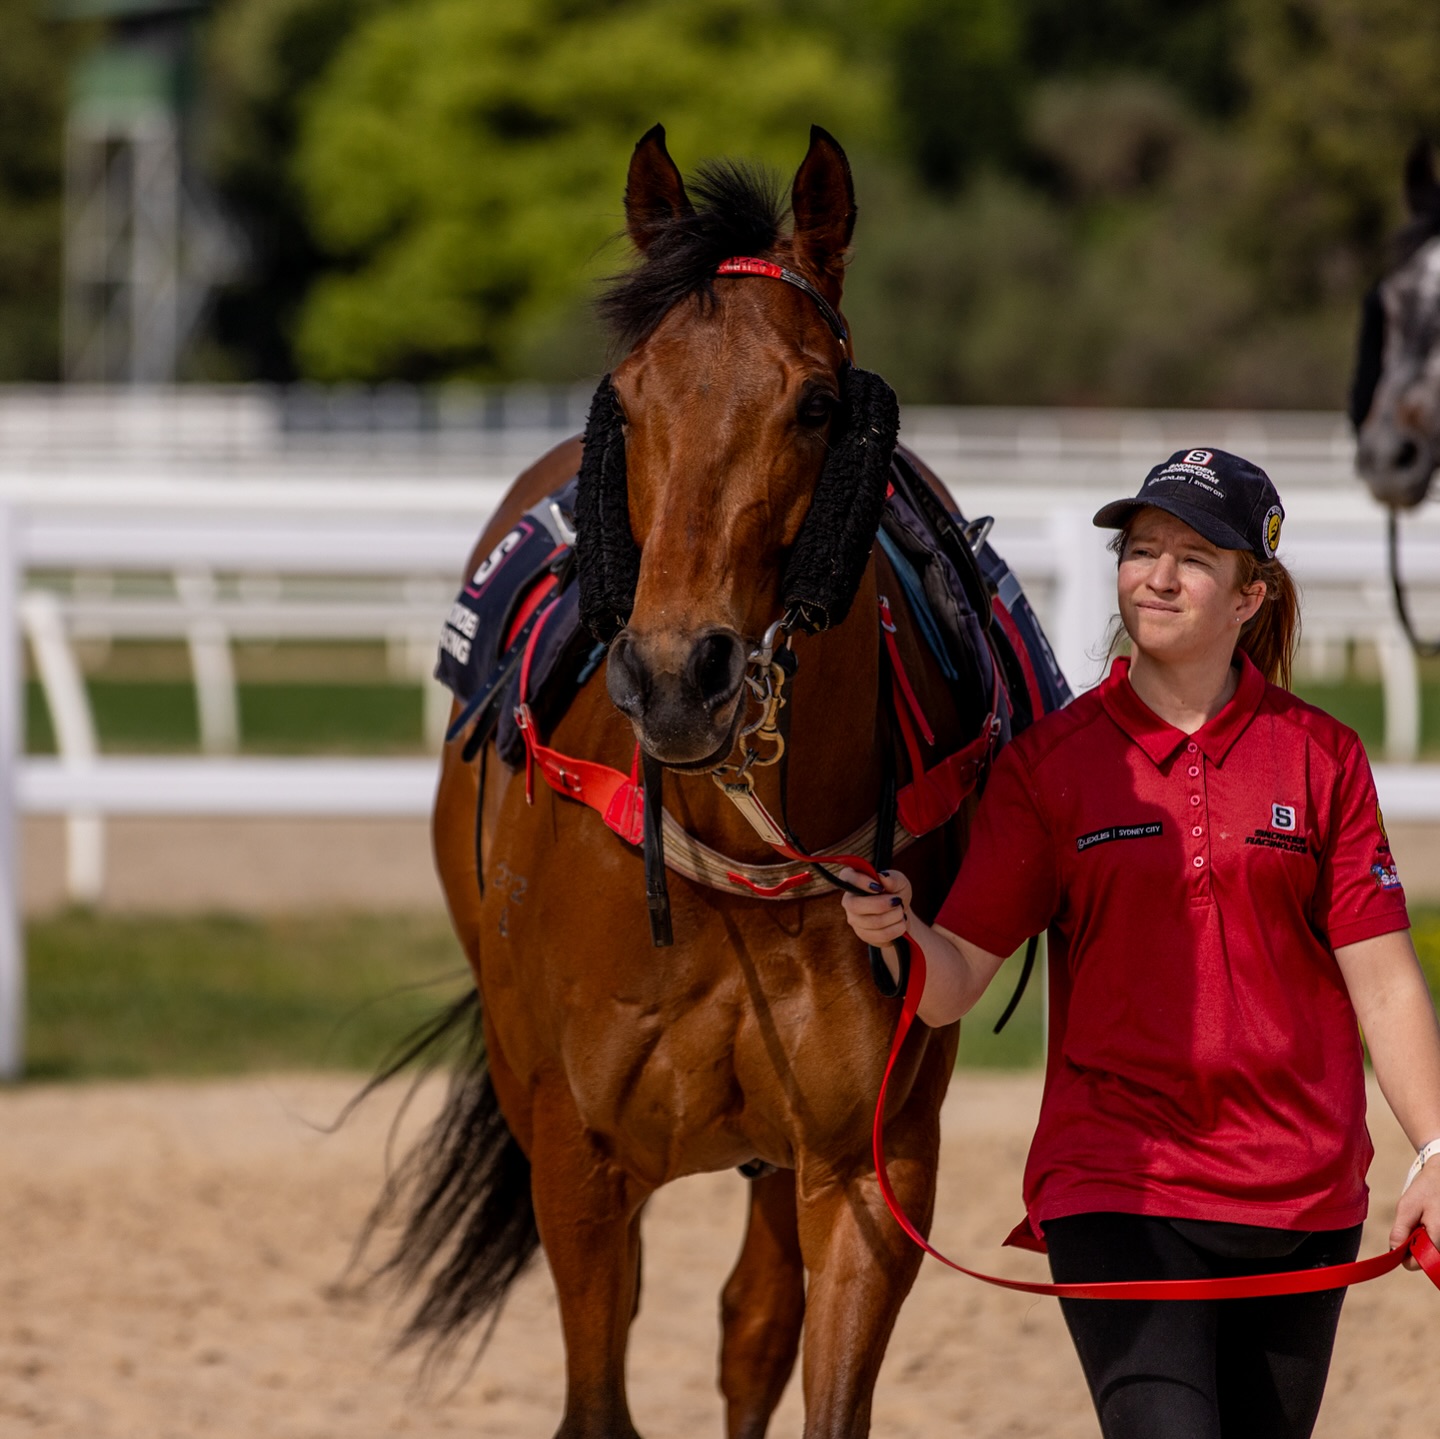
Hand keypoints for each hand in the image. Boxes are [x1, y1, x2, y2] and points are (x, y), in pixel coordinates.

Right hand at [838, 867, 912, 947]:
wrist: (901, 915)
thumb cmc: (896, 893)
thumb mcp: (900, 882)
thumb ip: (893, 878)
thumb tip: (882, 877)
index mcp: (854, 881)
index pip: (847, 877)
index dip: (861, 882)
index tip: (879, 887)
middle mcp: (849, 900)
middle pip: (855, 905)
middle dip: (881, 904)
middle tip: (898, 901)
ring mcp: (854, 919)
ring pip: (872, 922)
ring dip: (893, 916)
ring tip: (901, 912)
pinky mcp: (863, 934)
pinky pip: (880, 935)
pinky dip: (896, 929)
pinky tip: (900, 923)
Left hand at [1391, 1154, 1439, 1270]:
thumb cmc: (1427, 1189)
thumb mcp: (1407, 1207)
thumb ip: (1401, 1231)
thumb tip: (1393, 1251)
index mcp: (1439, 1238)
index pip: (1421, 1264)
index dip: (1406, 1256)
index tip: (1400, 1240)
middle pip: (1427, 1259)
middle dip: (1415, 1246)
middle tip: (1414, 1224)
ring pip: (1432, 1251)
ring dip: (1422, 1241)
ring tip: (1422, 1221)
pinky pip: (1436, 1244)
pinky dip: (1429, 1236)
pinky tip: (1428, 1222)